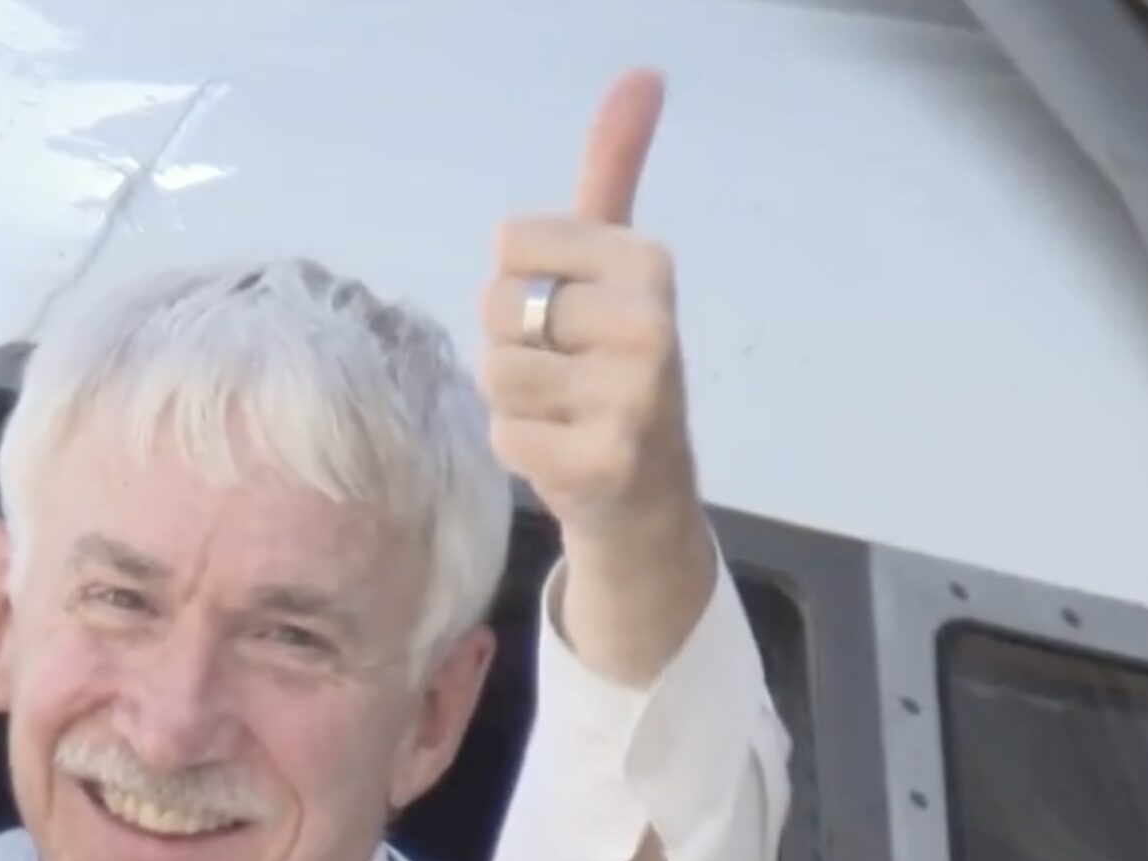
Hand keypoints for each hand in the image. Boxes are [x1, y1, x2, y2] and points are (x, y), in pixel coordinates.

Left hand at [477, 69, 694, 548]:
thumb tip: (640, 75)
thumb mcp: (616, 264)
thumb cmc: (615, 368)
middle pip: (496, 306)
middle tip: (565, 376)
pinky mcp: (604, 463)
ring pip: (495, 374)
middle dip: (511, 346)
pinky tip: (565, 457)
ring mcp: (633, 399)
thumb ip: (614, 170)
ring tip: (563, 415)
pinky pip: (505, 437)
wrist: (648, 499)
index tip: (565, 315)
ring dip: (513, 402)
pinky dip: (519, 452)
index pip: (510, 241)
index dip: (517, 282)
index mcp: (647, 263)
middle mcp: (652, 325)